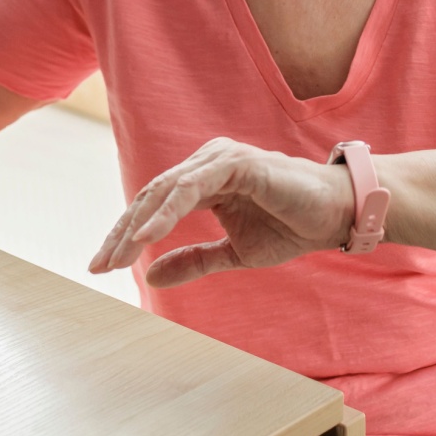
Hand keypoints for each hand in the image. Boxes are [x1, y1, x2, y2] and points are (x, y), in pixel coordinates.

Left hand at [88, 137, 353, 287]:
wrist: (337, 217)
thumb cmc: (291, 226)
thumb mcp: (234, 253)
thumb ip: (194, 260)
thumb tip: (150, 276)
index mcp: (204, 179)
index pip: (153, 205)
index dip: (124, 236)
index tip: (101, 267)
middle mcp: (208, 163)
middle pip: (150, 196)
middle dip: (120, 233)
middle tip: (98, 266)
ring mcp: (221, 158)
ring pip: (165, 190)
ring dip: (136, 225)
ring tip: (117, 256)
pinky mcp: (237, 162)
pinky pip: (191, 187)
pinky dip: (166, 212)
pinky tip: (147, 237)